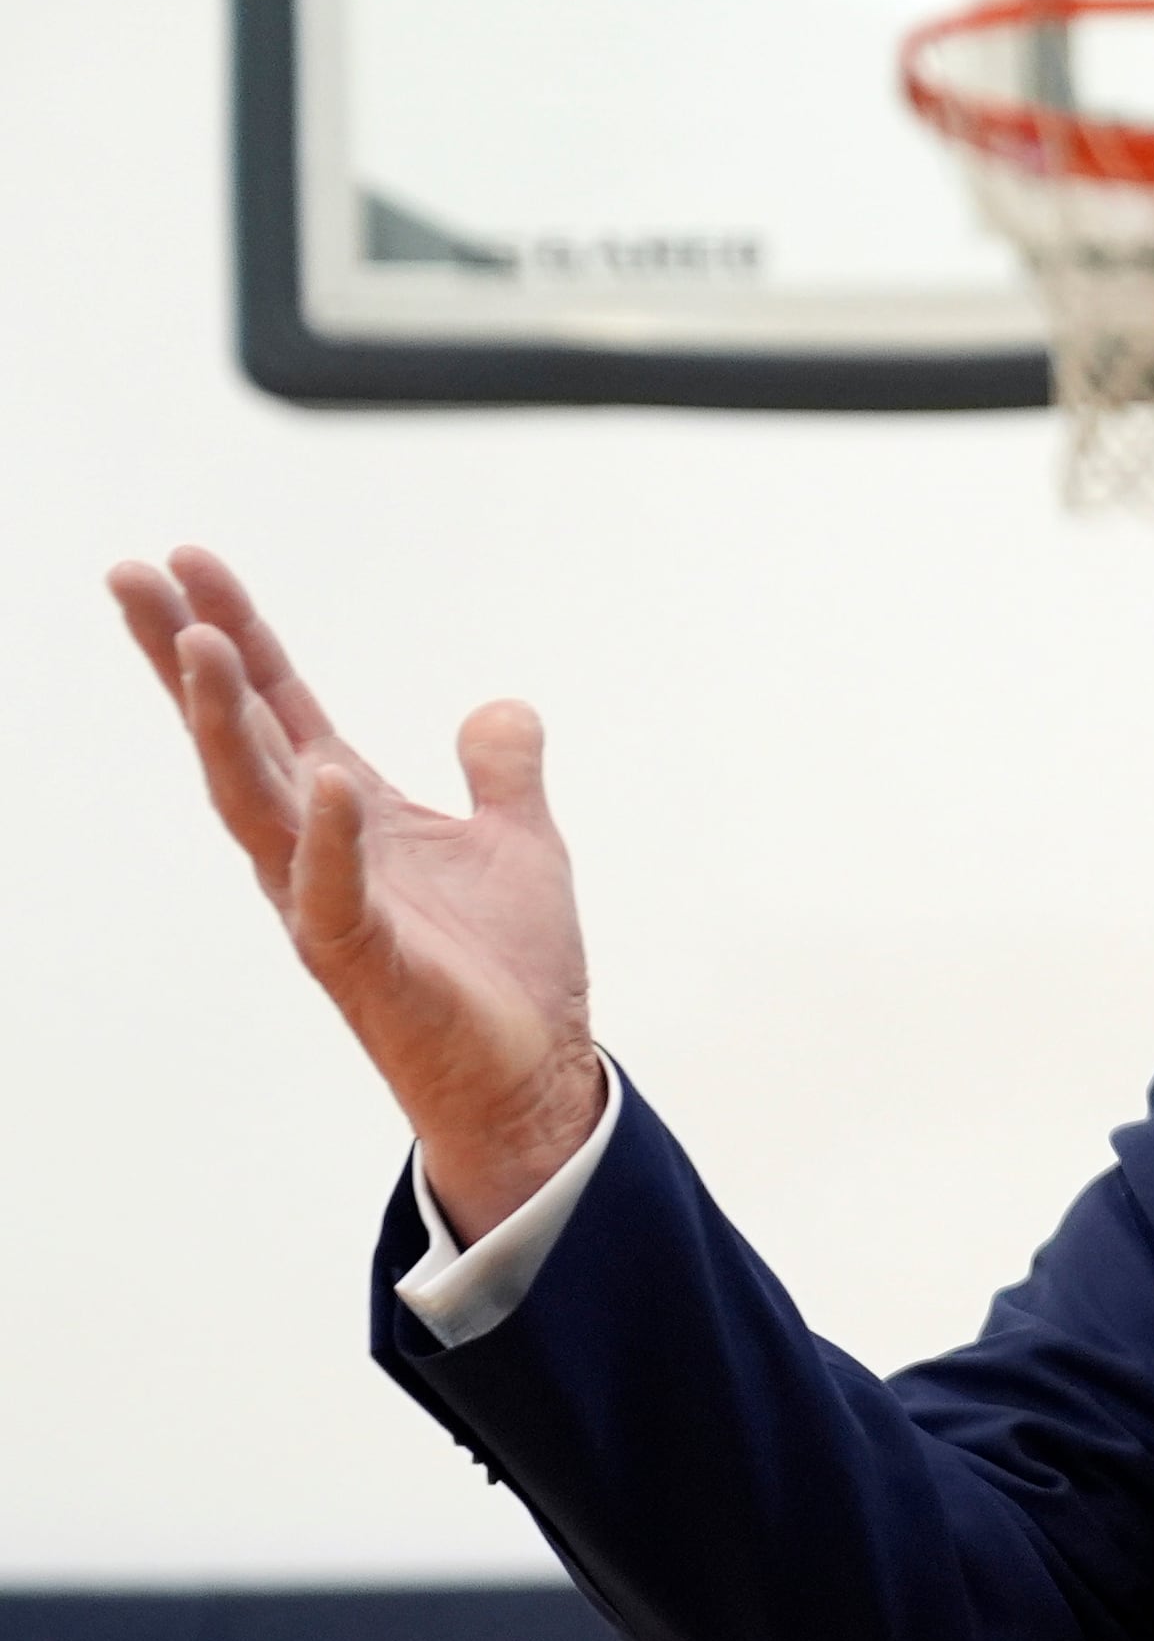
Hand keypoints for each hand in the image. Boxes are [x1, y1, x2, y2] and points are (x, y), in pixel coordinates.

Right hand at [108, 547, 602, 1230]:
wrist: (532, 1079)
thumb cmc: (510, 973)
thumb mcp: (520, 845)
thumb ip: (503, 773)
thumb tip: (501, 708)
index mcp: (348, 812)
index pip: (278, 705)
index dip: (239, 634)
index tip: (188, 561)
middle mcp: (314, 850)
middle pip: (236, 737)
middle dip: (185, 658)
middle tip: (135, 577)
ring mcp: (326, 905)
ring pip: (256, 804)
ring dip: (225, 725)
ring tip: (199, 643)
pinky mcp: (361, 962)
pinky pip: (335, 892)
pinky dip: (333, 838)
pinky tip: (330, 782)